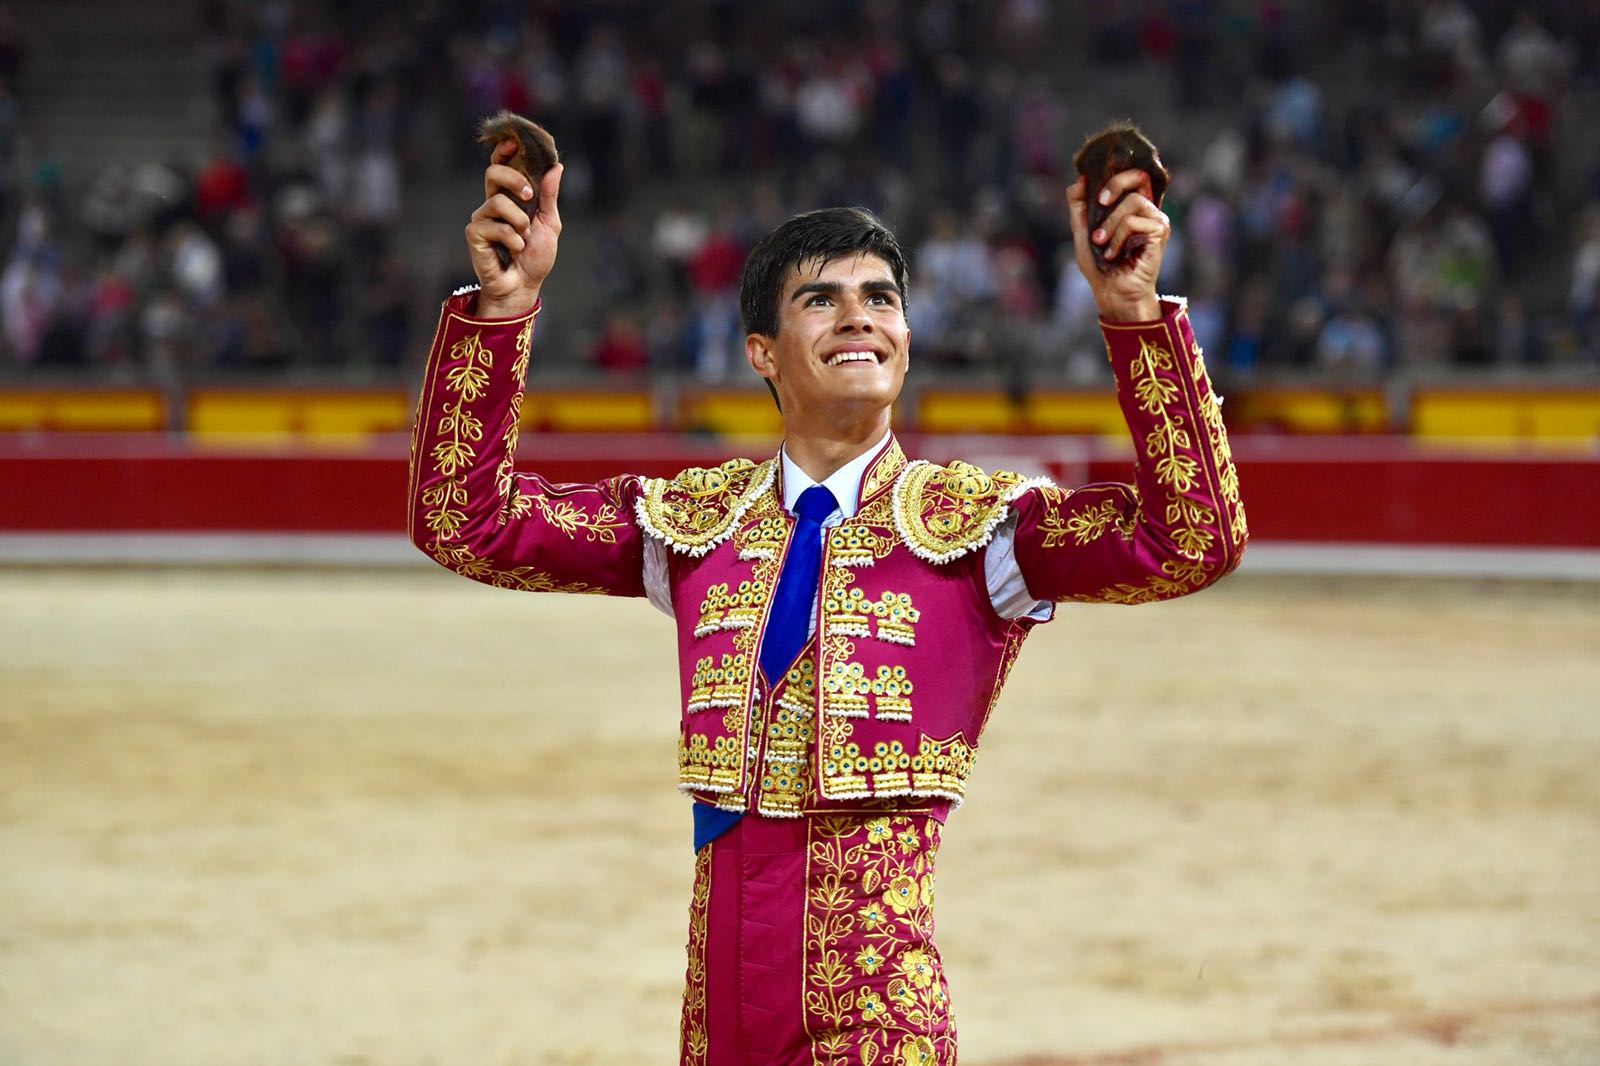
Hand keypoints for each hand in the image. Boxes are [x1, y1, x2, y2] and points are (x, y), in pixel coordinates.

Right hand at [465, 139, 562, 317]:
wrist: (524, 286)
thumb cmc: (536, 257)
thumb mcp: (550, 223)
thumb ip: (549, 196)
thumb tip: (556, 166)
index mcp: (510, 197)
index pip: (501, 166)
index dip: (504, 151)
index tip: (515, 142)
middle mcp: (493, 203)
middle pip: (493, 172)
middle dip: (513, 179)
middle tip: (528, 196)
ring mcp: (481, 218)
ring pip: (498, 202)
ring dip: (519, 222)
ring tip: (524, 239)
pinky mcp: (474, 234)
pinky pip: (494, 225)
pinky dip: (511, 239)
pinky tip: (514, 251)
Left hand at [1067, 172, 1169, 321]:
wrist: (1111, 292)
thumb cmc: (1099, 265)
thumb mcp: (1082, 230)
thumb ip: (1079, 204)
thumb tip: (1080, 179)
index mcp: (1131, 207)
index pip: (1132, 175)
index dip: (1115, 175)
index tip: (1095, 193)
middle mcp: (1147, 210)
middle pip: (1139, 176)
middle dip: (1115, 185)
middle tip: (1100, 202)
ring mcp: (1156, 220)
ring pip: (1132, 201)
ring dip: (1110, 223)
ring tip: (1100, 242)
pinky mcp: (1160, 232)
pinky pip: (1134, 222)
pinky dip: (1117, 238)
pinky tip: (1113, 254)